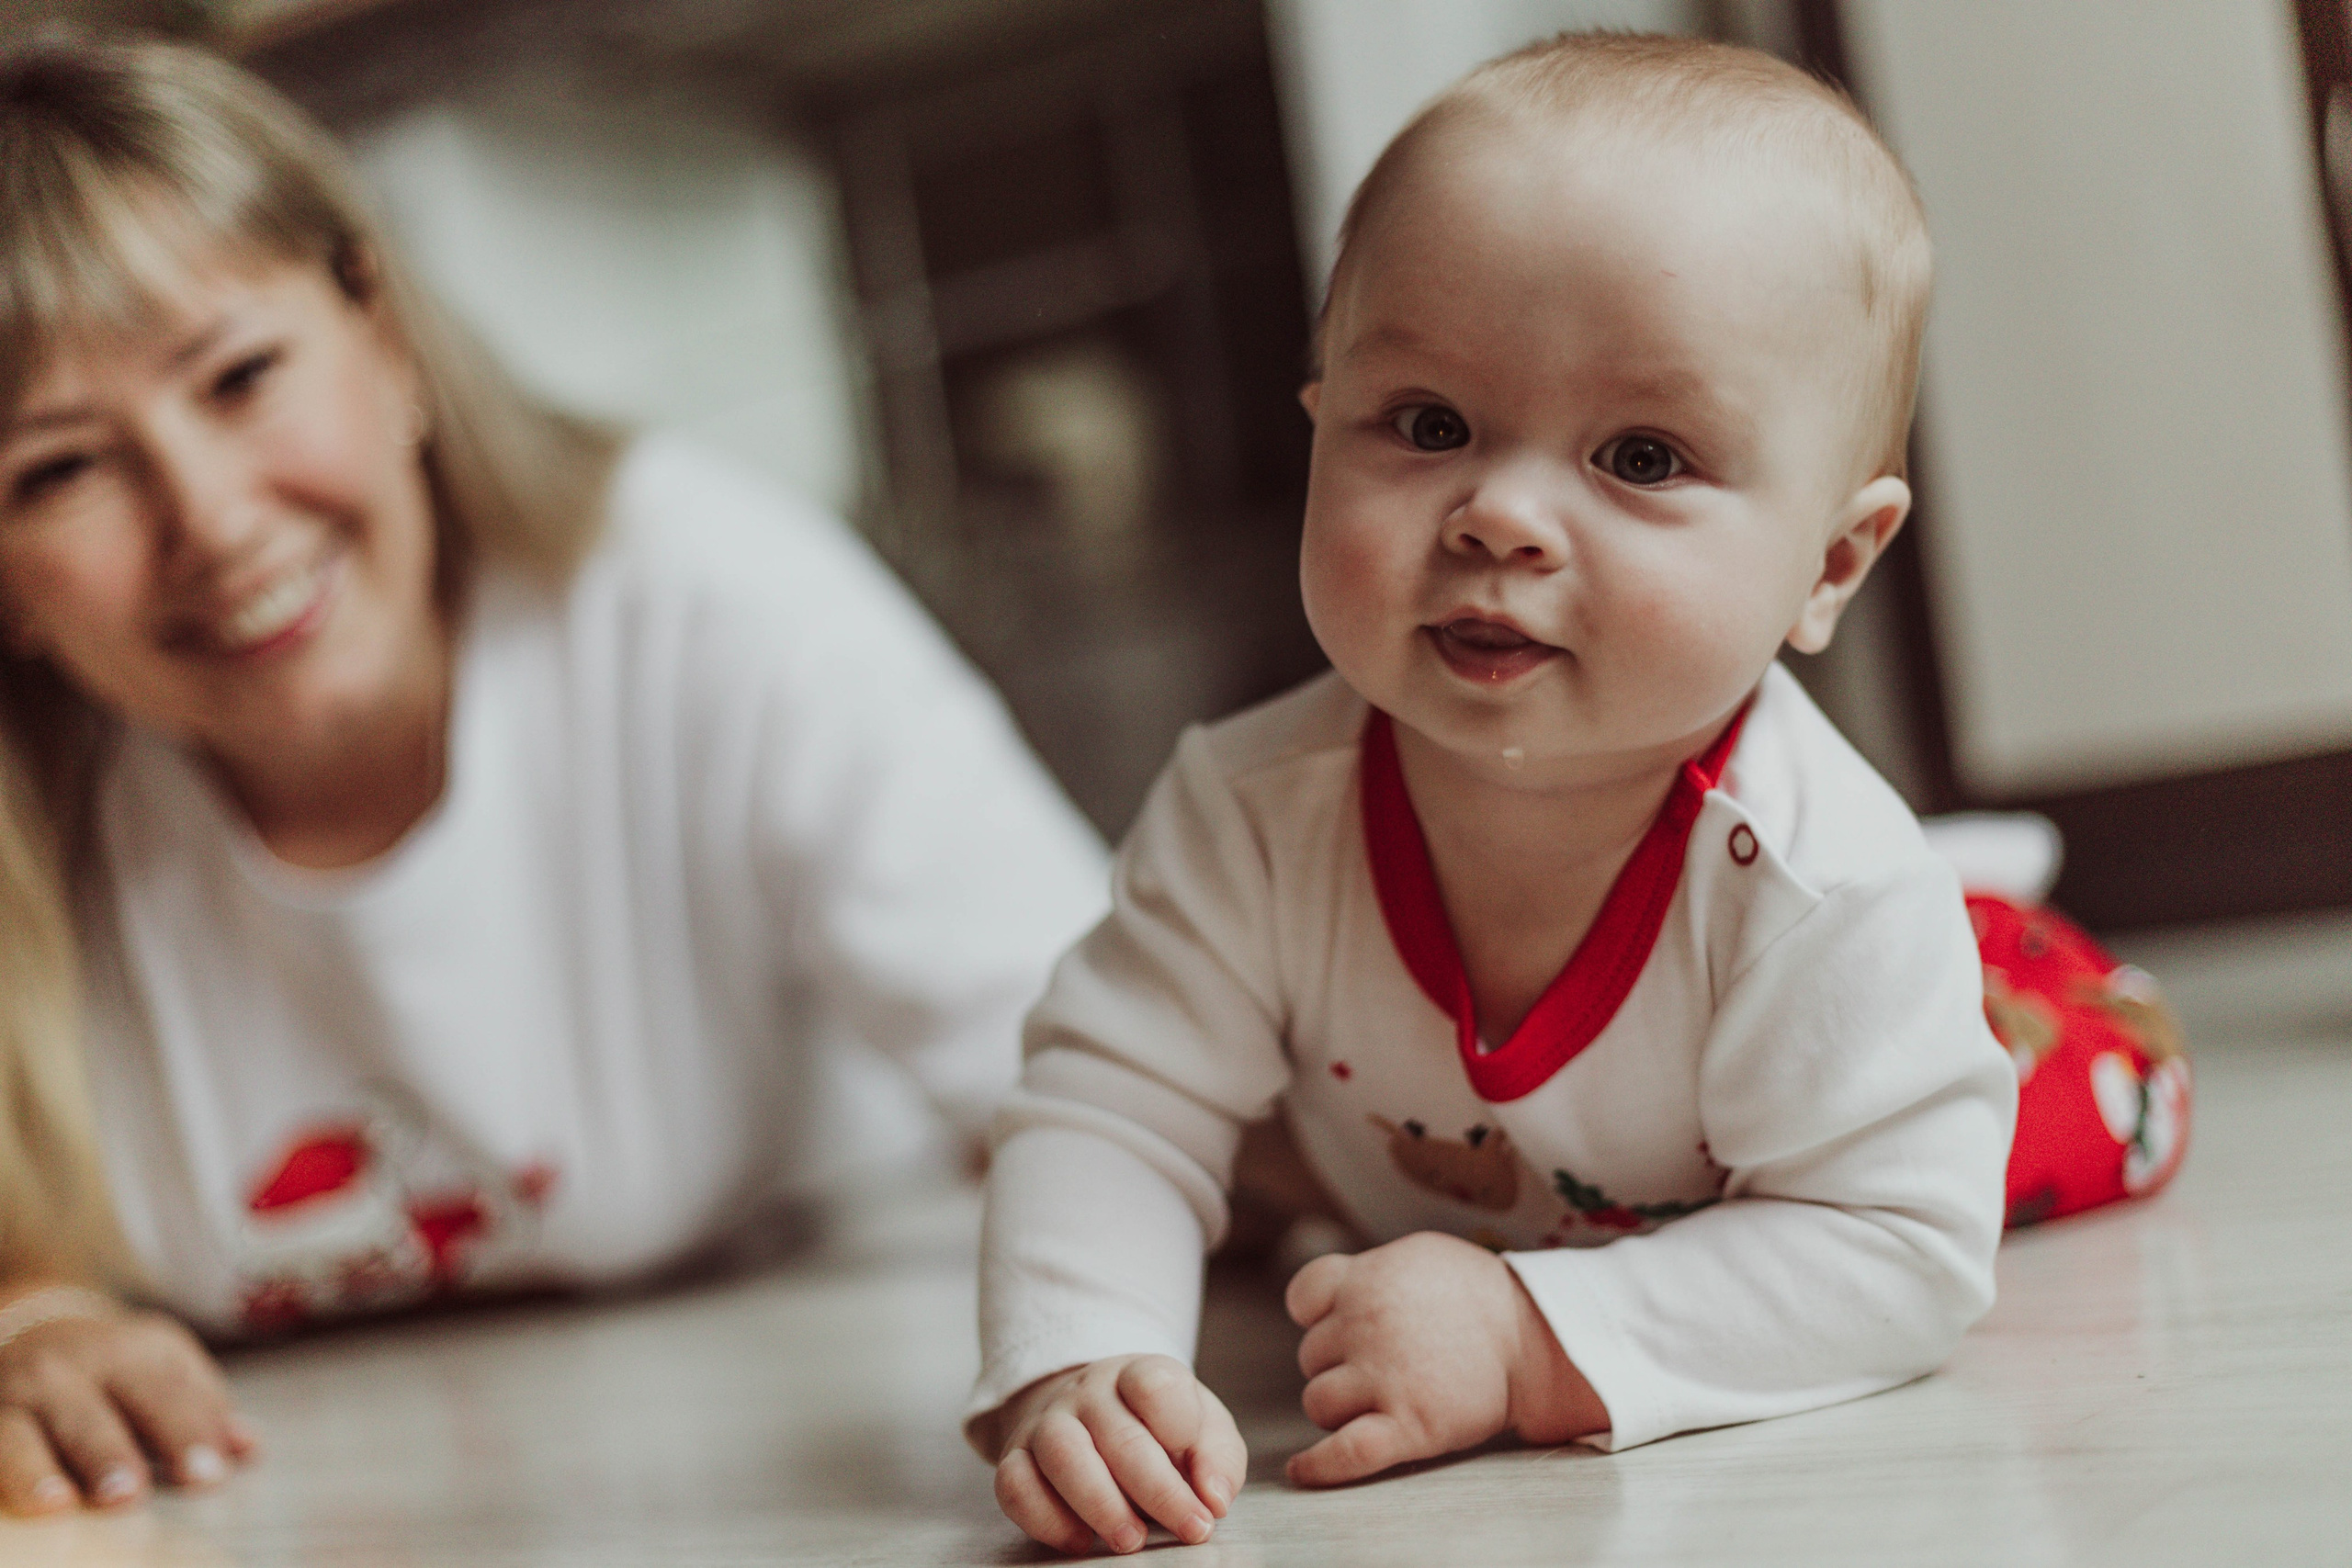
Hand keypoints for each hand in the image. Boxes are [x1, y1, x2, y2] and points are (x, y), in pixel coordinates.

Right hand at [0, 1291, 256, 1513]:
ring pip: (19, 1434)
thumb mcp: (160, 1366)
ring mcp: (14, 1396)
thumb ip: (201, 1409)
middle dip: (109, 1453)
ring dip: (36, 1469)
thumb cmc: (110, 1368)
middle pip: (91, 1414)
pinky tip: (10, 1505)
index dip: (187, 1433)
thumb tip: (246, 1450)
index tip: (208, 1475)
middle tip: (128, 1493)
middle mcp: (65, 1370)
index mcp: (128, 1353)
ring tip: (58, 1503)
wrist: (29, 1326)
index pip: (165, 1393)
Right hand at [989, 1354, 1246, 1555]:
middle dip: (1159, 1492)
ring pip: (1062, 1454)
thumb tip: (1214, 1499)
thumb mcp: (1202, 1429)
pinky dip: (1046, 1520)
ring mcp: (1047, 1421)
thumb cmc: (1158, 1428)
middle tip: (1189, 1529)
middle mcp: (1088, 1392)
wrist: (1091, 1414)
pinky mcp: (1014, 1456)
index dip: (1183, 1433)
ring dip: (1100, 1504)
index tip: (1207, 1485)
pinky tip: (1080, 1541)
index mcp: (1138, 1374)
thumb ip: (1218, 1459)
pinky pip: (1015, 1485)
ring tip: (1131, 1540)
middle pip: (1119, 1435)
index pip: (1156, 1386)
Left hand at [1283, 1231, 1604, 1486]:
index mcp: (1367, 1279)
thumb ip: (1371, 1271)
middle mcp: (1365, 1324)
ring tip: (1383, 1400)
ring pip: (1319, 1402)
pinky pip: (1345, 1452)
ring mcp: (1384, 1376)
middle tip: (1387, 1365)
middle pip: (1312, 1356)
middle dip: (1340, 1364)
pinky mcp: (1409, 1426)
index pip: (1304, 1298)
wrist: (1538, 1336)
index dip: (1317, 1315)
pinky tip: (1303, 1471)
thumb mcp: (1419, 1256)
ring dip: (1340, 1407)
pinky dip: (1319, 1466)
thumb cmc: (1481, 1296)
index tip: (1340, 1324)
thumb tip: (1339, 1289)